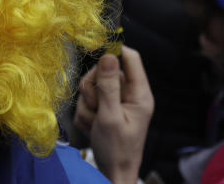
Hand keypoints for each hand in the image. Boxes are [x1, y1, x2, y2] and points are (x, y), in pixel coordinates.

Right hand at [74, 46, 153, 183]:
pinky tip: (92, 128)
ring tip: (95, 123)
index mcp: (139, 94)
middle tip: (96, 108)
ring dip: (88, 105)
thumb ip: (108, 86)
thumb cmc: (117, 149)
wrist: (112, 173)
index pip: (130, 58)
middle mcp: (128, 94)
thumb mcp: (110, 117)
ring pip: (92, 86)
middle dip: (93, 89)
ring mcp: (115, 102)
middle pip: (105, 70)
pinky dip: (85, 114)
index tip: (97, 56)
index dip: (114, 53)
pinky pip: (86, 101)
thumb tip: (109, 55)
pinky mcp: (103, 110)